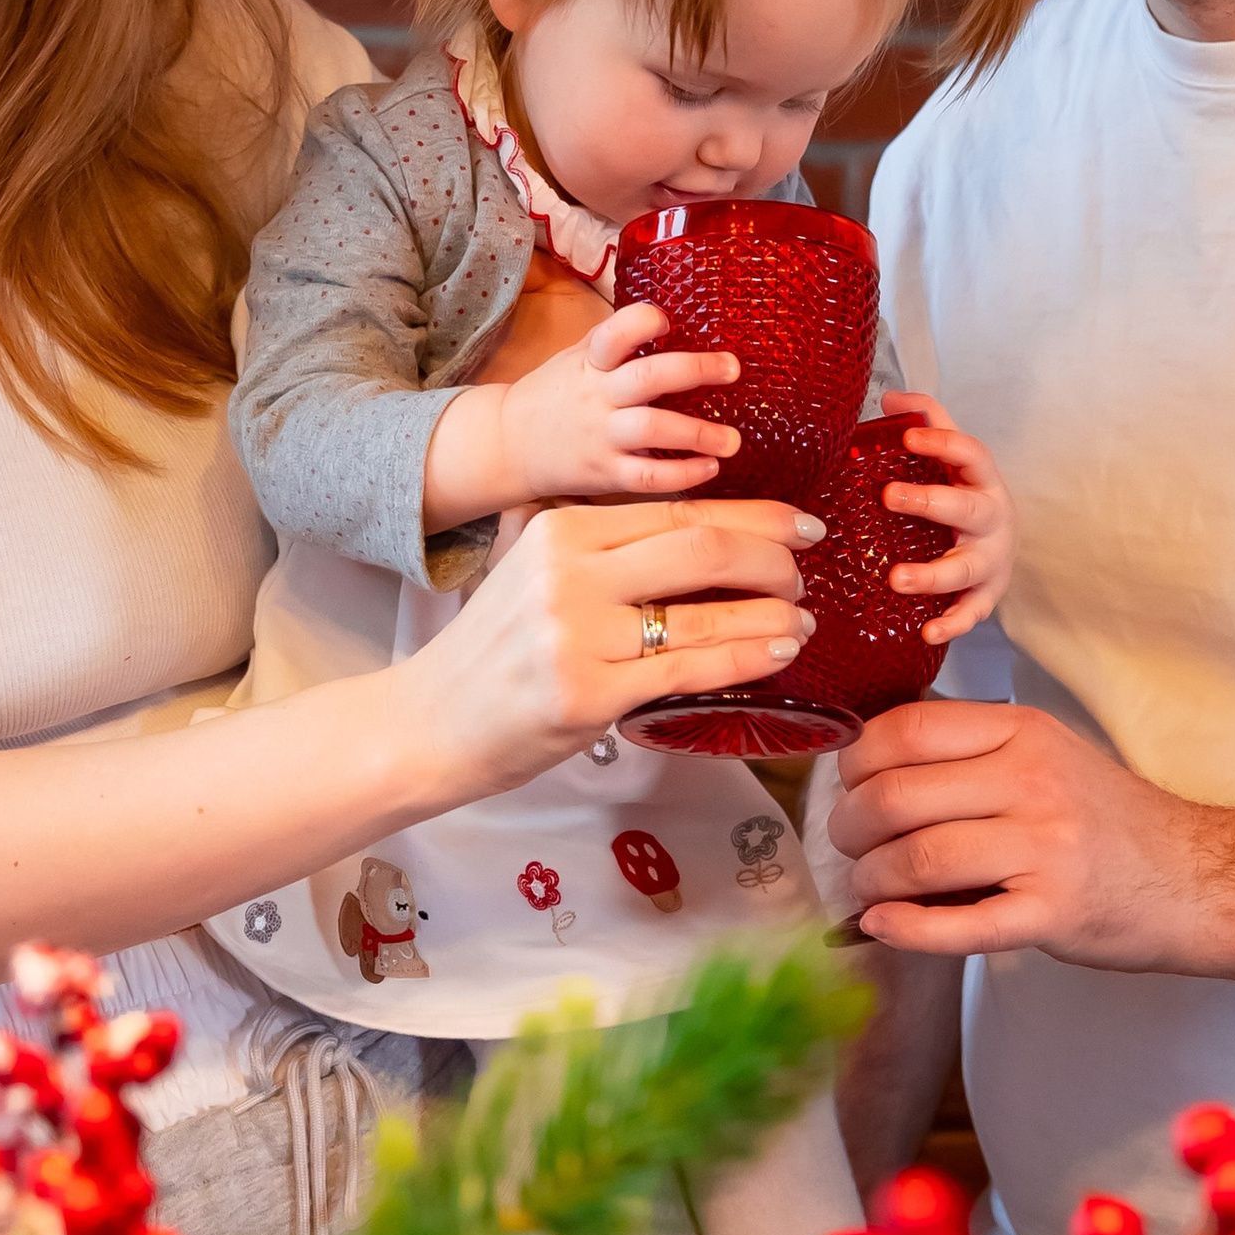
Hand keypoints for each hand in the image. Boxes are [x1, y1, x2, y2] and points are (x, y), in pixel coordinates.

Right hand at [427, 498, 827, 780]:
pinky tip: (776, 652)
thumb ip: (585, 534)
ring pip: (703, 614)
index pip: (677, 510)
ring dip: (769, 614)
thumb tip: (683, 517)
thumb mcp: (526, 565)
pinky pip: (688, 672)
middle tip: (807, 570)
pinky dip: (745, 660)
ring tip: (801, 618)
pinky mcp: (586, 697)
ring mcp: (576, 635)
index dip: (752, 516)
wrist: (427, 723)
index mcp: (559, 528)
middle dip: (771, 558)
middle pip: (700, 548)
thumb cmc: (489, 650)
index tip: (798, 524)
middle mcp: (567, 572)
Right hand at [429, 301, 744, 527]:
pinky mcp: (605, 473)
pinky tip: (710, 467)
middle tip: (732, 369)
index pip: (614, 332)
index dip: (642, 322)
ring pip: (653, 430)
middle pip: (647, 378)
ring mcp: (601, 436)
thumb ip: (616, 343)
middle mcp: (596, 396)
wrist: (508, 444)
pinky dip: (683, 474)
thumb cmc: (556, 394)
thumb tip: (677, 319)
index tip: (669, 321)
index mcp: (590, 361)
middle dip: (695, 370)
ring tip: (733, 439)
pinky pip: (647, 476)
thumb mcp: (576, 358)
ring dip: (698, 433)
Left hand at [826, 694, 1203, 964]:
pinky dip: (905, 929)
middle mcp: (1031, 781)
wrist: (1201, 879)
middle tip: (847, 846)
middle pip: (896, 796)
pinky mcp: (1053, 914)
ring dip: (870, 881)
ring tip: (867, 890)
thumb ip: (972, 754)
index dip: (855, 762)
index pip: (905, 730)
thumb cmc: (1111, 820)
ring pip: (917, 858)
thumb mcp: (1048, 756)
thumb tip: (870, 768)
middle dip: (849, 827)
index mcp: (1022, 733)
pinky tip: (882, 926)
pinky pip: (958, 925)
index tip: (848, 787)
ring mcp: (1044, 849)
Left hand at [876, 393, 1012, 642]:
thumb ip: (928, 421)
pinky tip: (927, 632)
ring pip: (968, 568)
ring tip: (897, 579)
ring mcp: (992, 560)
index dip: (942, 441)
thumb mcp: (953, 457)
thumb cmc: (965, 491)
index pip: (970, 452)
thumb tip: (888, 397)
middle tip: (889, 496)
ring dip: (933, 575)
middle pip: (968, 509)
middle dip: (931, 502)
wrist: (1001, 542)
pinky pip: (973, 612)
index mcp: (983, 479)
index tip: (907, 435)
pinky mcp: (987, 596)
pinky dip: (953, 624)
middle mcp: (993, 518)